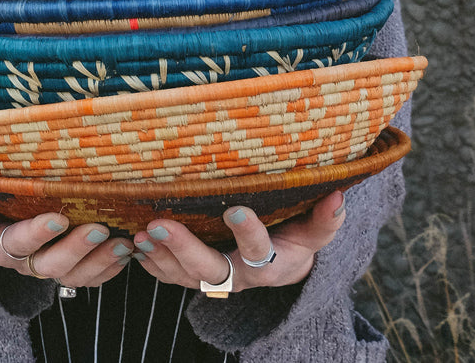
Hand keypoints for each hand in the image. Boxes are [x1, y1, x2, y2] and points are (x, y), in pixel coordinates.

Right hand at [0, 192, 133, 287]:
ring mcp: (49, 262)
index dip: (36, 234)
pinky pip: (91, 275)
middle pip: (51, 264)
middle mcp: (25, 260)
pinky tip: (128, 251)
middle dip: (76, 249)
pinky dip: (110, 267)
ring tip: (122, 243)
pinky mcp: (69, 262)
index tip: (58, 217)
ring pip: (75, 274)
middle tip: (99, 229)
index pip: (15, 244)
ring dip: (100, 261)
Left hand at [132, 190, 346, 292]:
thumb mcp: (314, 235)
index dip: (249, 233)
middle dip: (183, 249)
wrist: (279, 267)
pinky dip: (152, 264)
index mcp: (270, 264)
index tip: (236, 209)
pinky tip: (135, 245)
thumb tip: (339, 195)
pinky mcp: (193, 278)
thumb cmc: (296, 241)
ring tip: (140, 232)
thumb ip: (325, 220)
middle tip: (159, 225)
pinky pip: (169, 278)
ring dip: (160, 255)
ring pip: (183, 276)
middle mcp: (239, 276)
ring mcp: (213, 279)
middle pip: (209, 269)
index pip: (260, 251)